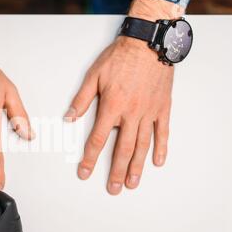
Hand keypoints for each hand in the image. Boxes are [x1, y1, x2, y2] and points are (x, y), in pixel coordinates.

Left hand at [65, 0, 183, 194]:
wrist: (148, 42)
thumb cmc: (120, 57)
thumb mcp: (94, 76)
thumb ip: (81, 100)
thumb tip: (68, 118)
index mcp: (112, 107)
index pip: (97, 140)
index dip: (90, 159)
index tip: (85, 173)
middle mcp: (131, 114)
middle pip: (122, 149)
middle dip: (116, 171)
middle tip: (114, 188)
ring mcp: (149, 112)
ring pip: (142, 145)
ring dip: (137, 166)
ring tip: (133, 183)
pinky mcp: (162, 108)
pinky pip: (162, 132)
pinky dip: (161, 148)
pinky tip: (157, 162)